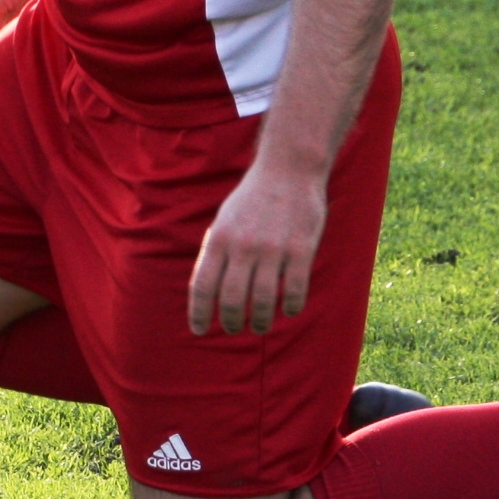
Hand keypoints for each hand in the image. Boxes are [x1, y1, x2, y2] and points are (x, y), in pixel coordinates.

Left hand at [188, 154, 327, 335]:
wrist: (290, 168)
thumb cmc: (253, 198)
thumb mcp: (224, 220)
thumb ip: (216, 252)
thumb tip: (208, 292)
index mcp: (219, 238)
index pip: (202, 287)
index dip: (198, 314)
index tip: (199, 331)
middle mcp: (243, 246)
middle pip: (231, 300)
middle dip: (231, 322)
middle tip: (234, 329)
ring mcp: (273, 248)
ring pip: (262, 301)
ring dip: (259, 321)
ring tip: (259, 326)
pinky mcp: (301, 248)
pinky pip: (295, 290)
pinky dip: (290, 306)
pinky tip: (288, 309)